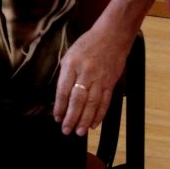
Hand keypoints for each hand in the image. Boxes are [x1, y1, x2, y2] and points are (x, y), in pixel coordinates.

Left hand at [53, 21, 130, 135]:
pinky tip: (94, 123)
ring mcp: (100, 79)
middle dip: (71, 116)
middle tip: (66, 130)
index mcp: (72, 64)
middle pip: (78, 99)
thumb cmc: (88, 44)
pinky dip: (99, 114)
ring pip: (92, 103)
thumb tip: (61, 97)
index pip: (64, 89)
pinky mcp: (110, 83)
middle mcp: (86, 73)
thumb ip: (66, 74)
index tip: (57, 117)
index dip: (60, 106)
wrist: (112, 36)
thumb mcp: (70, 54)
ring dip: (85, 119)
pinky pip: (105, 101)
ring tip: (79, 131)